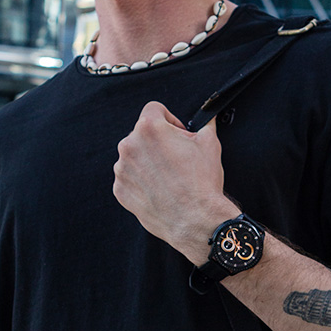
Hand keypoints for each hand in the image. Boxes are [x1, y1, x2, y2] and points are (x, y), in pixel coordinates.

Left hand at [113, 101, 238, 263]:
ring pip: (134, 156)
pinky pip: (129, 178)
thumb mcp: (210, 144)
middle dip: (158, 142)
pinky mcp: (120, 190)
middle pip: (142, 133)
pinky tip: (159, 190)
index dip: (170, 120)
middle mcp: (129, 145)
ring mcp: (122, 169)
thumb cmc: (203, 183)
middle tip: (177, 159)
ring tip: (169, 178)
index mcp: (149, 128)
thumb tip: (208, 117)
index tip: (178, 135)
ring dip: (148, 161)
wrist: (195, 220)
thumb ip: (205, 124)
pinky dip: (141, 181)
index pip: (155, 109)